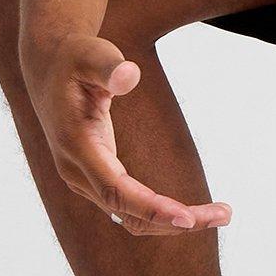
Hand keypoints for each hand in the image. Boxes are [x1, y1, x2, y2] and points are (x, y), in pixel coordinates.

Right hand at [20, 32, 231, 235]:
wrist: (49, 69)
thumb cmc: (76, 58)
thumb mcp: (92, 54)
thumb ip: (109, 67)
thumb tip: (130, 76)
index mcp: (76, 145)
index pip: (115, 190)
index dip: (150, 207)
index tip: (186, 219)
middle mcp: (76, 171)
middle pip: (128, 212)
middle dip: (176, 220)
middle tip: (226, 214)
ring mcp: (84, 179)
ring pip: (129, 217)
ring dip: (172, 222)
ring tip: (220, 213)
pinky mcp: (95, 178)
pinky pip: (128, 208)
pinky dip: (160, 213)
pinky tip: (191, 210)